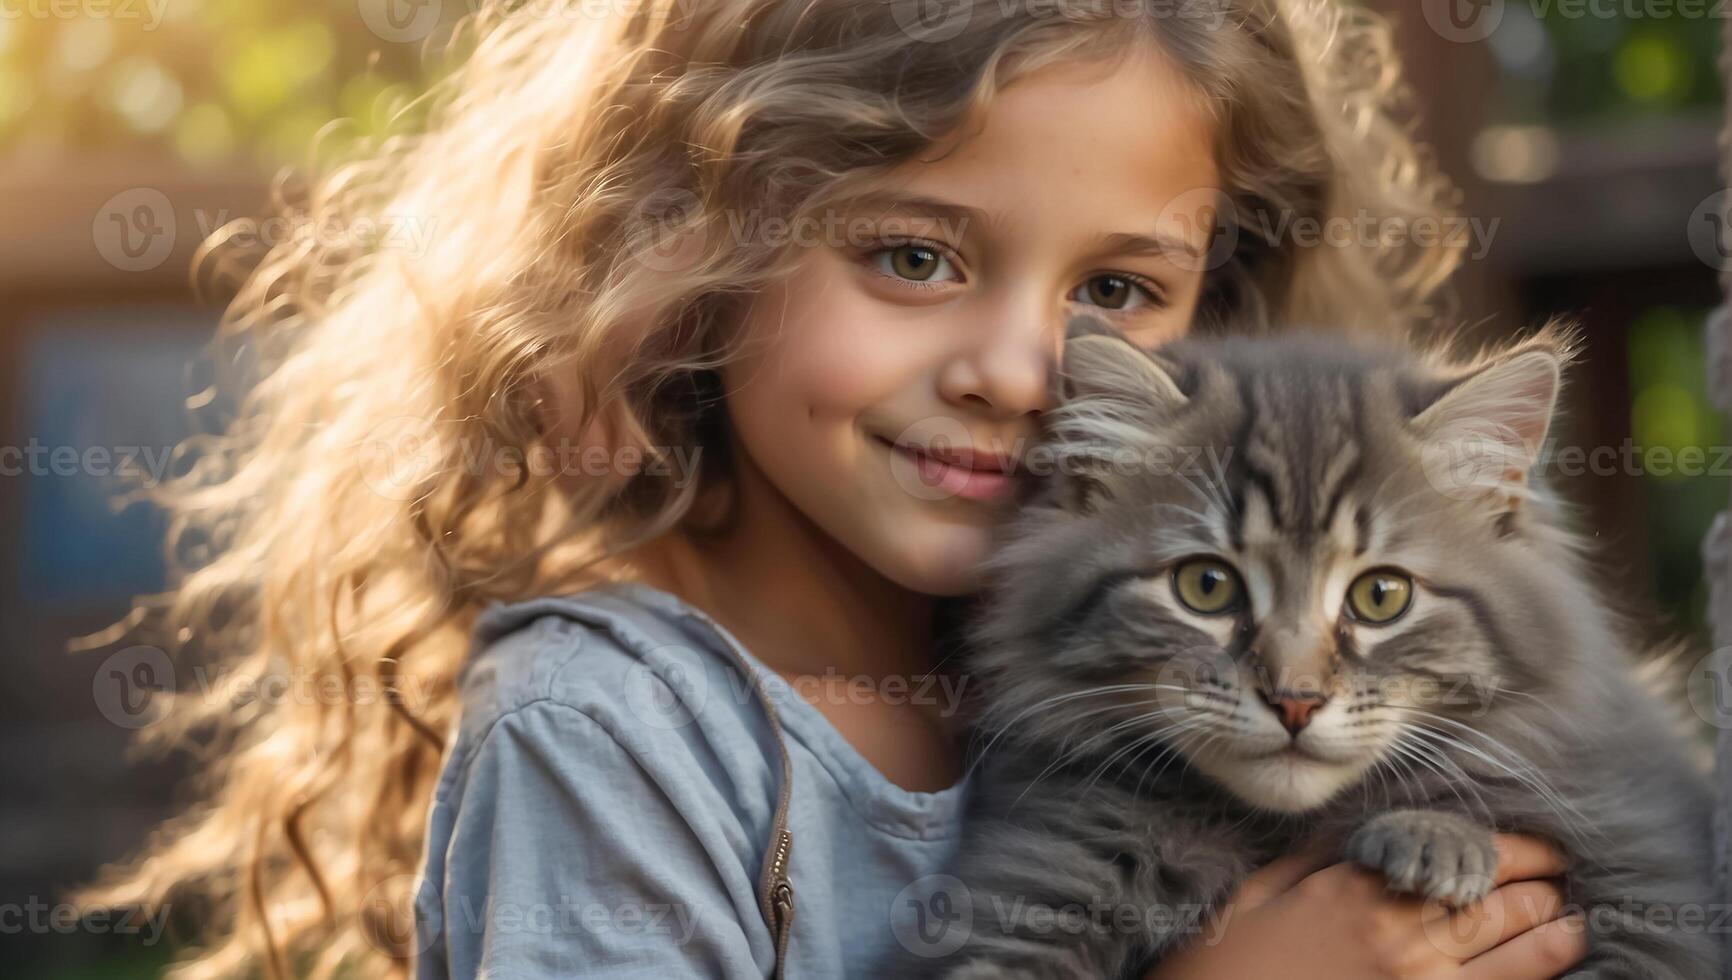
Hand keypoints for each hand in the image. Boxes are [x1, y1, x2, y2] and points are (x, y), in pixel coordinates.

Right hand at [1148, 835, 1586, 979]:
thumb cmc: (1226, 964)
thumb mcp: (1259, 895)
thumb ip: (1313, 863)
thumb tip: (1357, 835)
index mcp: (1356, 888)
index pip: (1456, 857)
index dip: (1511, 851)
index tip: (1535, 848)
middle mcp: (1399, 932)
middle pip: (1497, 901)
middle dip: (1541, 886)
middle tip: (1562, 878)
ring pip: (1514, 951)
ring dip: (1553, 930)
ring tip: (1572, 921)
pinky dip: (1532, 976)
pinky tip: (1553, 962)